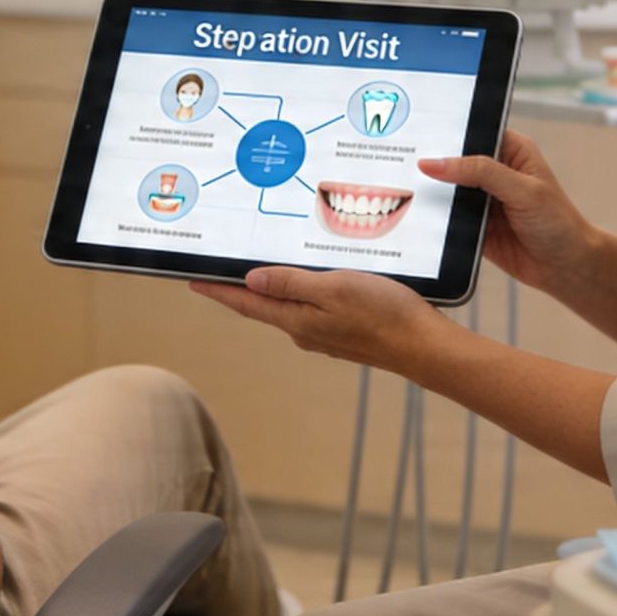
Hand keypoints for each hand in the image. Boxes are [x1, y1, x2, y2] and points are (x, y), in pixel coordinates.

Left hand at [189, 266, 455, 374]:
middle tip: (217, 269)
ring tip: (256, 268)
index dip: (218, 290)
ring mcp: (325, 333)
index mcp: (296, 321)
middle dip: (240, 287)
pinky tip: (308, 280)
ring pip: (289, 306)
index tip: (192, 280)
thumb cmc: (383, 314)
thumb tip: (251, 280)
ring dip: (272, 288)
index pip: (247, 303)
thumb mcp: (333, 288)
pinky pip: (313, 308)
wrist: (424, 347)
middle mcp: (304, 330)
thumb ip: (292, 283)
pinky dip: (302, 292)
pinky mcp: (345, 331)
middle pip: (264, 305)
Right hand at [419, 128, 598, 295]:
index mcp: (511, 150)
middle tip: (404, 161)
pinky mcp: (473, 225)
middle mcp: (495, 172)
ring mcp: (483, 200)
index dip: (448, 134)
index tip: (419, 135)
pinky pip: (447, 218)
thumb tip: (436, 162)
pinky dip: (435, 219)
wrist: (566, 268)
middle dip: (434, 165)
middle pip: (455, 162)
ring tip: (403, 186)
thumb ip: (480, 172)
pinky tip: (418, 216)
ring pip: (448, 191)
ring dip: (432, 193)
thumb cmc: (559, 223)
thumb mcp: (522, 190)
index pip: (473, 133)